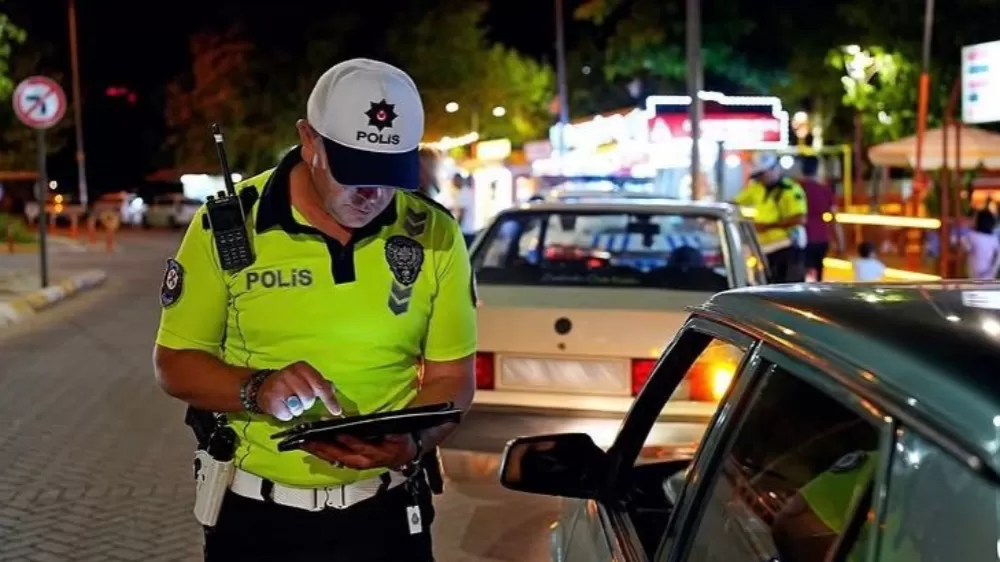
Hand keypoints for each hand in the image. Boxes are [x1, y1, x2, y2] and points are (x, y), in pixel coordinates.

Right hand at [256, 361, 341, 420]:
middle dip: (307, 403)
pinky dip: (287, 414)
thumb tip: (332, 389)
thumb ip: (320, 383)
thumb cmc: (289, 383)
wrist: (263, 386)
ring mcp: (278, 386)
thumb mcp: (306, 378)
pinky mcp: (271, 400)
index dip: (329, 400)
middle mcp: (289, 374)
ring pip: (299, 407)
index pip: (320, 385)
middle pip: (309, 397)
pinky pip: (287, 414)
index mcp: (302, 367)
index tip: (336, 411)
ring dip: (297, 409)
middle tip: (300, 399)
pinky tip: (283, 406)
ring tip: (291, 402)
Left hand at [303, 434, 417, 470]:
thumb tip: (371, 422)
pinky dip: (322, 454)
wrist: (402, 456)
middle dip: (324, 448)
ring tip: (305, 443)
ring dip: (319, 451)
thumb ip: (386, 429)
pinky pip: (334, 459)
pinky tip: (313, 448)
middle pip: (341, 455)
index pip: (361, 447)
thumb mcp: (397, 434)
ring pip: (334, 458)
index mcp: (376, 453)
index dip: (350, 441)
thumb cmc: (398, 442)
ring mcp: (355, 463)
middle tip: (309, 440)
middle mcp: (363, 461)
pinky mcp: (350, 463)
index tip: (338, 434)